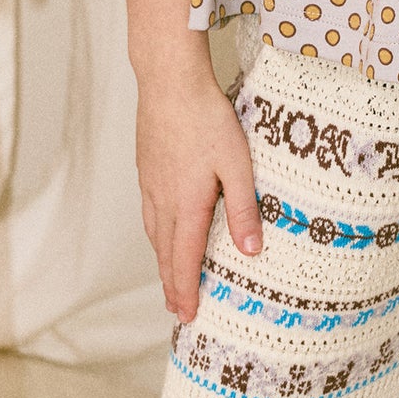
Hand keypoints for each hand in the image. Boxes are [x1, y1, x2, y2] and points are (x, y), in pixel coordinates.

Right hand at [136, 43, 261, 319]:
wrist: (169, 82)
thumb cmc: (206, 119)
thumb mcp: (237, 164)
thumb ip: (244, 208)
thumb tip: (251, 250)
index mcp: (187, 205)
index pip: (185, 259)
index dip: (187, 290)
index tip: (188, 315)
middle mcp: (163, 200)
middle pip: (166, 253)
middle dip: (172, 285)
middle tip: (177, 310)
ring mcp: (151, 184)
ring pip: (155, 234)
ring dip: (163, 261)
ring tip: (170, 278)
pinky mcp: (147, 168)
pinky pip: (149, 212)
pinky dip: (156, 234)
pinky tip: (161, 230)